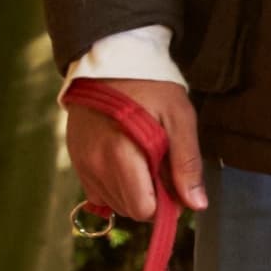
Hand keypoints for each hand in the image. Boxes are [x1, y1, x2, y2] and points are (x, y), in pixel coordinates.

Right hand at [65, 80, 208, 221]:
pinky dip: (113, 187)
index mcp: (121, 156)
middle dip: (149, 198)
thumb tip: (196, 204)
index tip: (173, 181)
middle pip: (128, 209)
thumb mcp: (179, 117)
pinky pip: (96, 191)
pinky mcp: (75, 159)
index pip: (143, 209)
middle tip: (160, 168)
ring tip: (142, 162)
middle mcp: (96, 165)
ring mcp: (82, 163)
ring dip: (131, 193)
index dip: (164, 202)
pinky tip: (124, 164)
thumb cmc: (150, 86)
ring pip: (112, 203)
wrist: (110, 60)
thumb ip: (186, 163)